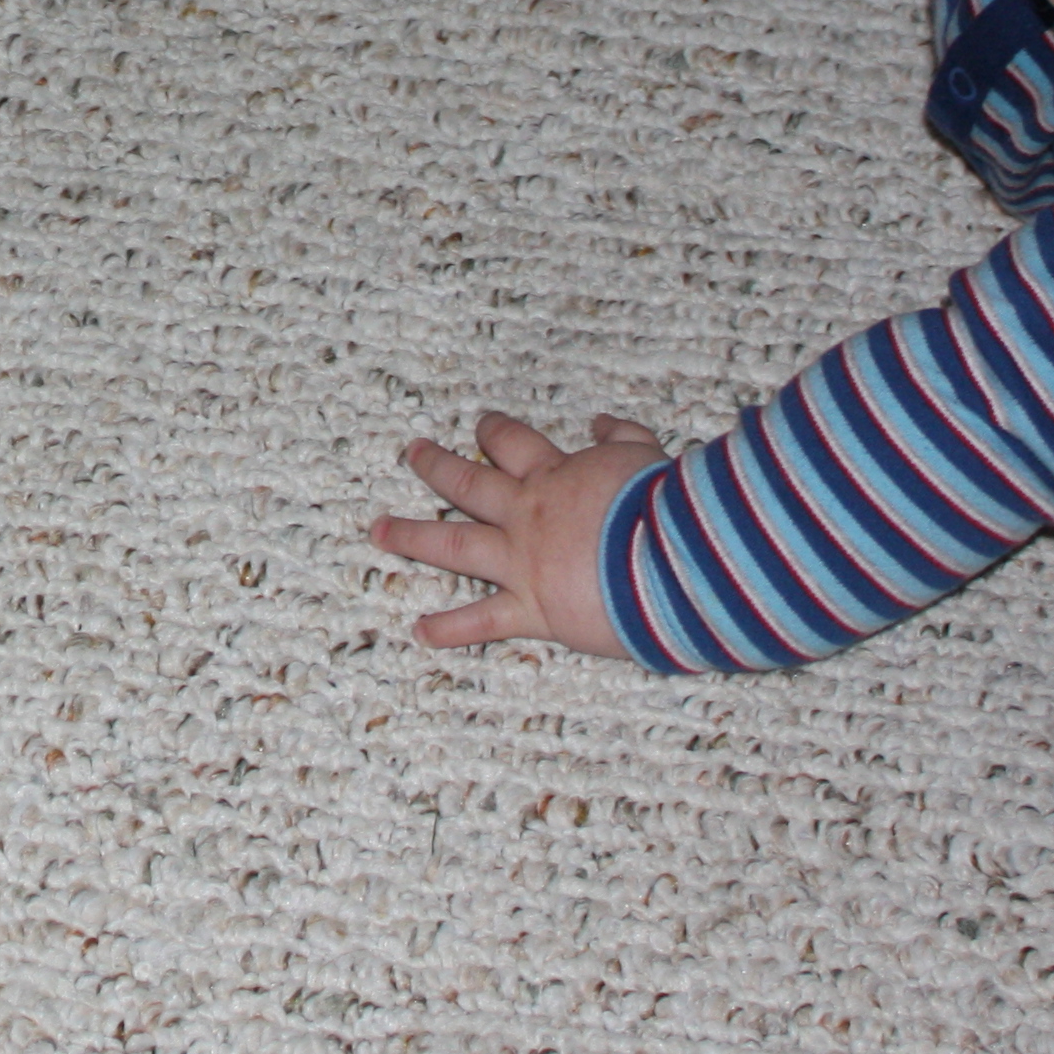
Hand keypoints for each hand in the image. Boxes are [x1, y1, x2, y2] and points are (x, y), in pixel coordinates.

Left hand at [370, 410, 669, 655]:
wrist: (675, 560)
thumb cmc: (668, 508)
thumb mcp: (647, 457)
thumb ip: (622, 438)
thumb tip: (601, 423)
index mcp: (555, 476)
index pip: (513, 445)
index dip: (494, 433)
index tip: (483, 426)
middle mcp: (526, 513)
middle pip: (467, 484)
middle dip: (436, 466)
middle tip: (413, 453)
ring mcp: (521, 561)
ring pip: (452, 544)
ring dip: (411, 537)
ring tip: (378, 531)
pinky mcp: (531, 608)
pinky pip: (481, 620)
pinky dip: (448, 629)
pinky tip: (419, 631)